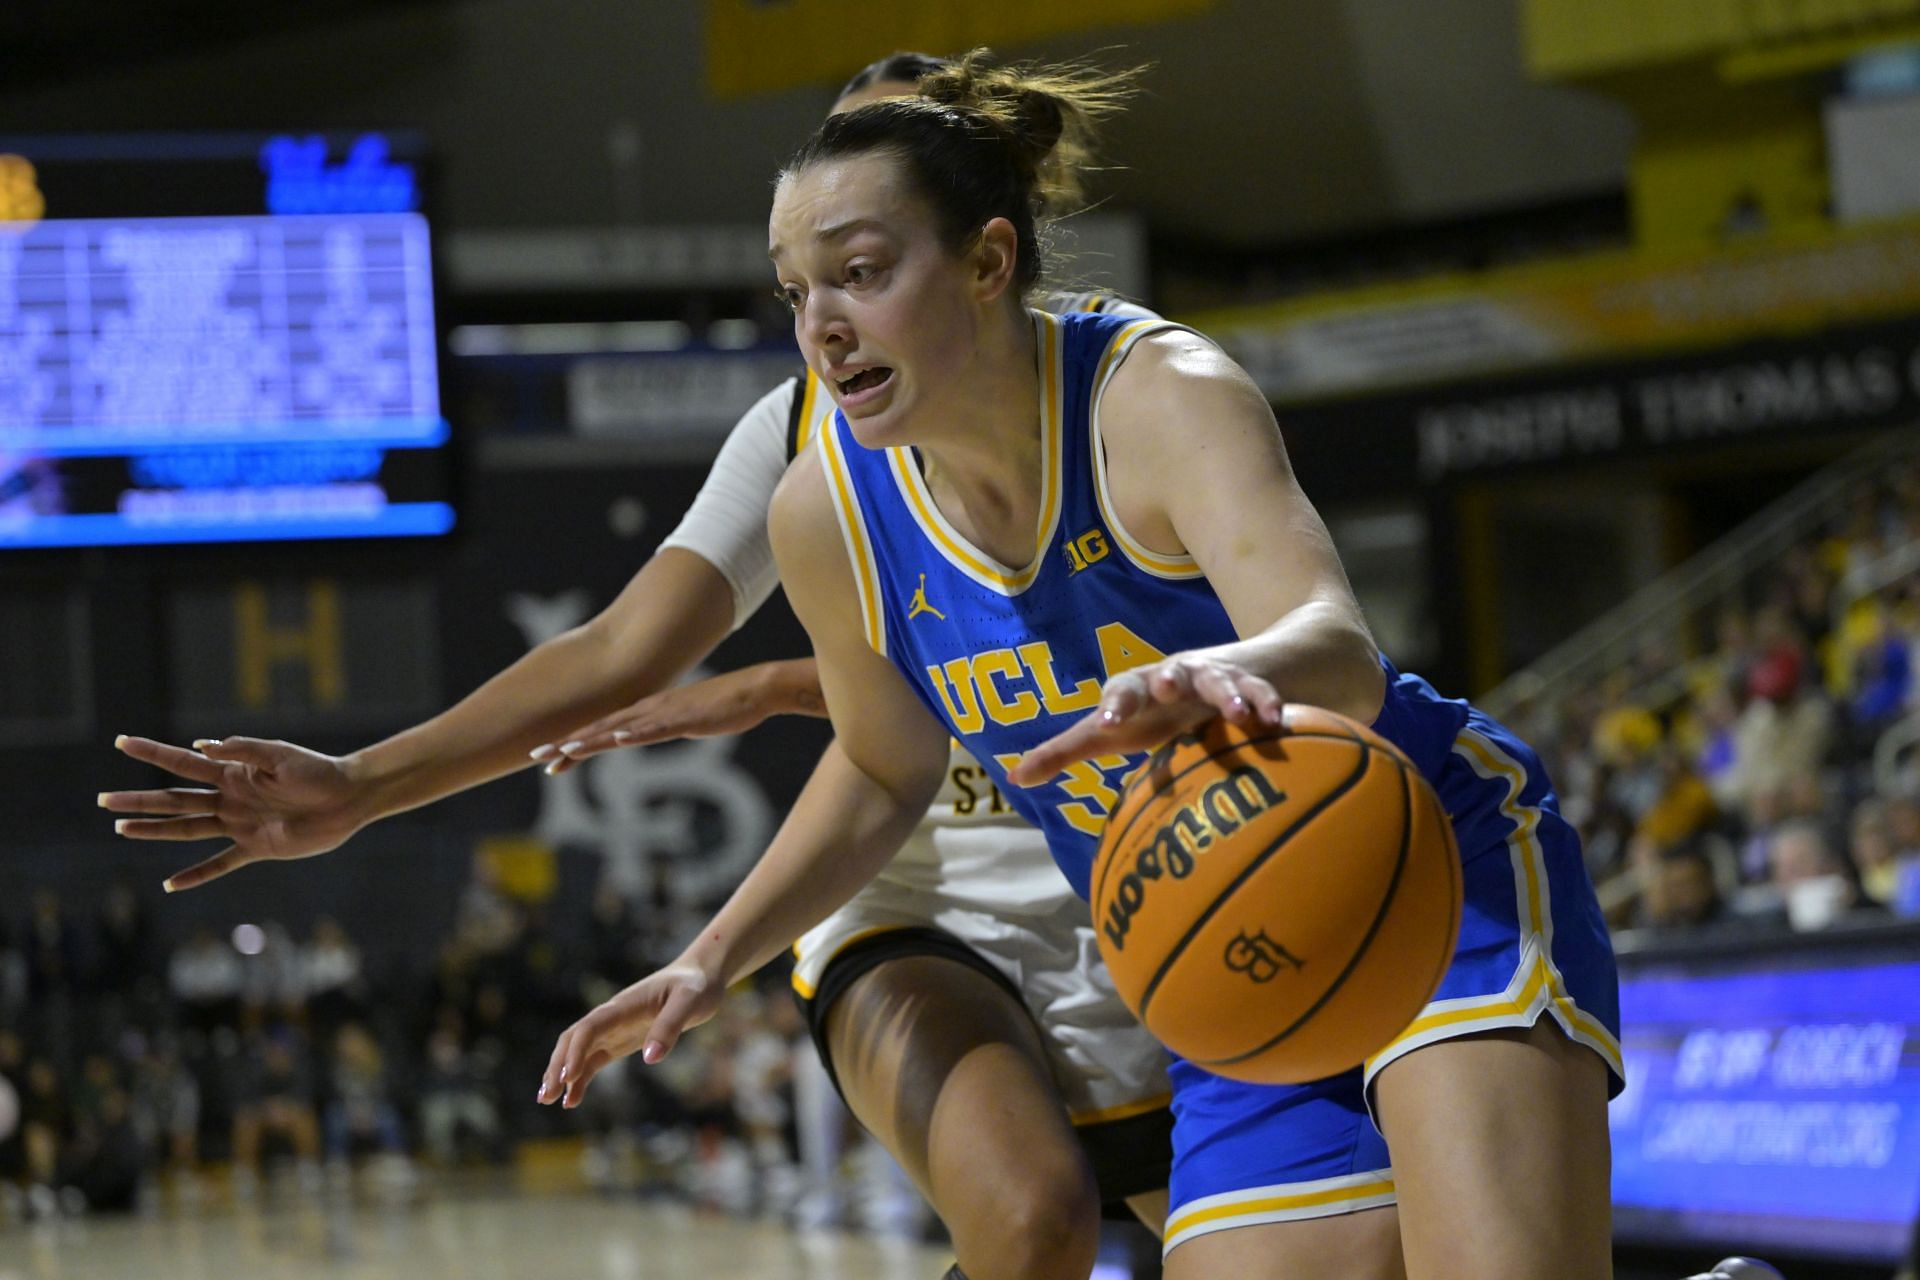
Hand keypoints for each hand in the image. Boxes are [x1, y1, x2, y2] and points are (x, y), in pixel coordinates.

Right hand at [100, 735, 364, 890]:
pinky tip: (171, 884)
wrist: (348, 797)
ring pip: (187, 828)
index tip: (121, 742)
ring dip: (155, 830)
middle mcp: (230, 798)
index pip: (183, 761)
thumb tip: (203, 746)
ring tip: (122, 829)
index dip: (152, 752)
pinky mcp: (257, 848)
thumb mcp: (280, 755)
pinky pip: (221, 863)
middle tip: (103, 800)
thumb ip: (242, 750)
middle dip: (140, 799)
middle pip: (175, 799)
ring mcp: (240, 824)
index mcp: (232, 772)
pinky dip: (197, 874)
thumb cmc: (318, 771)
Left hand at [529, 664, 791, 775]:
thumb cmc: (725, 706)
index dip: (574, 743)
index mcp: (647, 712)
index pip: (603, 730)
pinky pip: (654, 729)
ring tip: (561, 753)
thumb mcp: (685, 721)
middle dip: (566, 744)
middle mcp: (648, 710)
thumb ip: (664, 726)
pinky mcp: (684, 718)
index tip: (549, 758)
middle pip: (600, 729)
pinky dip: (632, 735)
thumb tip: (649, 734)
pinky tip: (614, 741)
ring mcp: (664, 713)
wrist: (755, 689)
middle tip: (535, 756)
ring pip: (619, 729)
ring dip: (589, 741)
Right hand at [538, 960, 723, 1106]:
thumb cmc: (695, 986)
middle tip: (546, 1096)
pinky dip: (580, 1078)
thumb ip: (669, 1027)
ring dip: (561, 1074)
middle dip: (557, 1066)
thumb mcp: (689, 1003)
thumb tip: (650, 1058)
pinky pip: (594, 1060)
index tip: (568, 1076)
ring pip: (578, 1051)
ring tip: (547, 1100)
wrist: (700, 977)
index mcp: (624, 1005)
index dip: (576, 1050)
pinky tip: (572, 1099)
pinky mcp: (621, 1040)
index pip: (590, 1027)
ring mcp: (614, 1029)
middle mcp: (612, 1016)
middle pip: (574, 1039)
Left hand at [1006, 651, 1281, 786]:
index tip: (1109, 724)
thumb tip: (1014, 778)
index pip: (1120, 692)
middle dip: (1165, 679)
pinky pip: (1260, 693)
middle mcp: (1173, 678)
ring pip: (1218, 681)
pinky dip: (1267, 704)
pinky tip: (1277, 722)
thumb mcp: (1116, 732)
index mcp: (1136, 690)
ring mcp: (1213, 678)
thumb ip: (1067, 751)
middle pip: (1167, 673)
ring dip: (1226, 694)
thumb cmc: (1154, 714)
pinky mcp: (1249, 685)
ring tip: (1236, 715)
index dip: (1114, 705)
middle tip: (1165, 688)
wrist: (1219, 675)